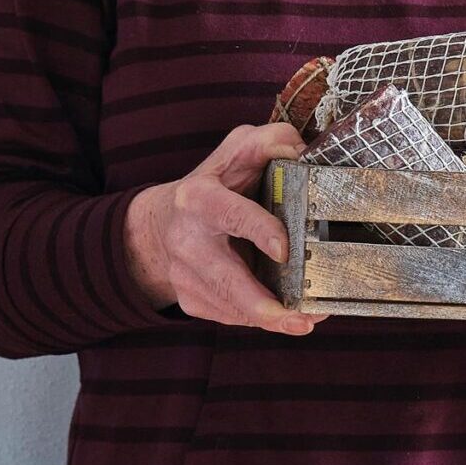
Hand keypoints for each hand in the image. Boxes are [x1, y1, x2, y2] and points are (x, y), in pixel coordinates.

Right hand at [123, 122, 326, 336]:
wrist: (160, 225)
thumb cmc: (210, 187)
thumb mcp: (234, 153)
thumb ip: (268, 143)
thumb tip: (302, 151)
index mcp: (199, 199)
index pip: (229, 213)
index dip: (258, 230)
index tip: (284, 250)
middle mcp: (188, 241)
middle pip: (226, 280)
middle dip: (263, 306)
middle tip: (300, 321)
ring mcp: (186, 276)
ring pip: (233, 307)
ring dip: (272, 319)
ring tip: (305, 321)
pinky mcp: (193, 301)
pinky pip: (232, 316)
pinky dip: (260, 318)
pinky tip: (282, 314)